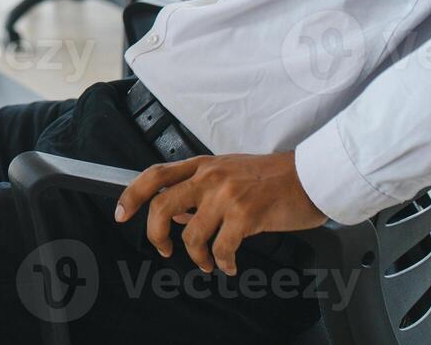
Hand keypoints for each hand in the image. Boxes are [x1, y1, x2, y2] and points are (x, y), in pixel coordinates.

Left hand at [114, 152, 326, 275]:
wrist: (309, 176)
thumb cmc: (271, 177)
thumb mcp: (229, 173)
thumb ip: (200, 190)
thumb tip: (175, 217)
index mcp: (203, 165)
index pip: (155, 175)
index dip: (132, 194)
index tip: (121, 213)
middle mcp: (210, 176)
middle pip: (162, 204)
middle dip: (154, 233)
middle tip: (163, 249)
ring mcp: (226, 195)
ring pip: (190, 234)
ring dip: (195, 256)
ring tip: (207, 262)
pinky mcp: (245, 215)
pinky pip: (221, 248)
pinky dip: (222, 262)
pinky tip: (228, 264)